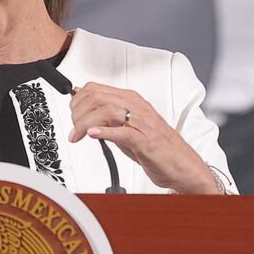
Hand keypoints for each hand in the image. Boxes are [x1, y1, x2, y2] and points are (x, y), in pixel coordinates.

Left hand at [67, 82, 217, 193]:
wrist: (183, 165)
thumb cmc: (157, 147)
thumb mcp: (127, 128)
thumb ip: (108, 120)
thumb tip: (84, 114)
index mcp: (131, 100)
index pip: (95, 89)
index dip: (77, 101)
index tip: (71, 115)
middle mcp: (136, 107)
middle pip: (97, 97)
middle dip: (77, 112)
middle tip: (72, 128)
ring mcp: (142, 123)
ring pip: (106, 111)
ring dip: (85, 123)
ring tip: (77, 135)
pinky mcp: (146, 141)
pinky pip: (123, 132)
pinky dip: (105, 132)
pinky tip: (92, 135)